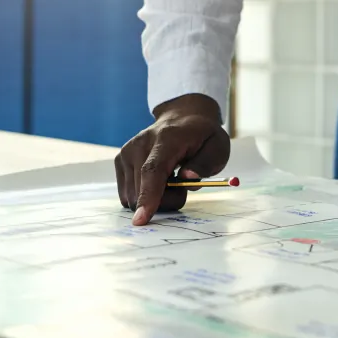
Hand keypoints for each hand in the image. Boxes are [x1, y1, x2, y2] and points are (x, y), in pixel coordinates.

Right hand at [115, 94, 228, 225]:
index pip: (152, 171)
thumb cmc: (202, 136)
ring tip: (171, 180)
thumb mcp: (217, 148)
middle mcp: (140, 144)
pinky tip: (158, 180)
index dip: (148, 196)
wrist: (183, 117)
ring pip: (132, 196)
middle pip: (142, 190)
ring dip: (155, 199)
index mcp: (166, 139)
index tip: (141, 220)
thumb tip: (187, 179)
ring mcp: (127, 152)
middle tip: (184, 187)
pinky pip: (128, 193)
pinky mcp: (120, 160)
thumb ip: (205, 164)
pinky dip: (144, 194)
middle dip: (166, 200)